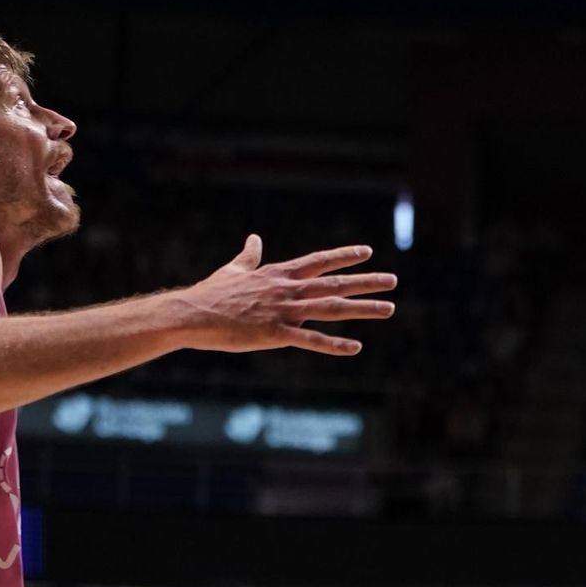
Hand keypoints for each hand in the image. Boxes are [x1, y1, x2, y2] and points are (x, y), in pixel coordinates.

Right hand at [176, 238, 395, 356]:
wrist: (192, 314)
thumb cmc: (212, 293)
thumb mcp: (234, 270)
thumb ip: (250, 256)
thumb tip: (254, 238)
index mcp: (279, 274)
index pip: (320, 261)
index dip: (345, 257)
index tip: (368, 252)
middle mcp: (287, 290)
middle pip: (335, 284)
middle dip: (367, 282)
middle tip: (393, 281)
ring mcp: (284, 312)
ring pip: (331, 309)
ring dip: (363, 309)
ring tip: (389, 309)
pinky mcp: (275, 334)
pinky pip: (311, 341)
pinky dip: (334, 345)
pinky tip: (355, 347)